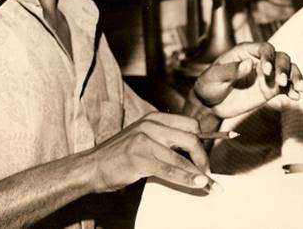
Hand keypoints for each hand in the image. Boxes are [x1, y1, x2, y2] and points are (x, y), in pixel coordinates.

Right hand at [87, 112, 215, 193]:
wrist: (92, 166)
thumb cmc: (120, 156)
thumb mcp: (144, 139)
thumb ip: (165, 141)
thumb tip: (194, 155)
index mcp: (154, 118)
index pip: (190, 124)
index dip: (204, 141)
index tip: (209, 157)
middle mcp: (151, 125)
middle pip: (191, 138)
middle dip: (204, 158)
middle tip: (208, 173)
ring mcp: (144, 141)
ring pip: (182, 157)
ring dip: (200, 173)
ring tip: (211, 185)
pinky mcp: (139, 158)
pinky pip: (170, 170)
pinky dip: (187, 178)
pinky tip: (198, 184)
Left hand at [193, 42, 302, 118]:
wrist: (210, 103)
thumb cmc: (209, 84)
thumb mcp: (214, 77)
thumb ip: (231, 70)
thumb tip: (249, 64)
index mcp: (246, 52)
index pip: (264, 48)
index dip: (268, 57)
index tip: (266, 71)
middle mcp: (260, 61)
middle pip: (280, 57)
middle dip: (285, 68)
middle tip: (282, 82)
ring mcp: (267, 75)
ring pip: (288, 70)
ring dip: (295, 77)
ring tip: (300, 88)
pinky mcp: (270, 89)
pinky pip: (286, 87)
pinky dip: (293, 90)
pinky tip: (297, 96)